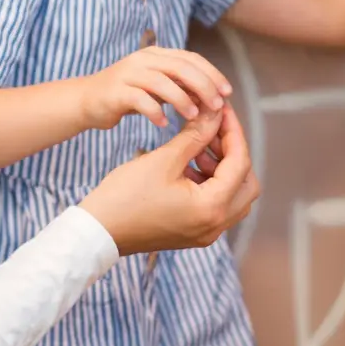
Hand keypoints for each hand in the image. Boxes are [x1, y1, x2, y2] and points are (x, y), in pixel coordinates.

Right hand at [78, 47, 230, 130]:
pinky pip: (140, 100)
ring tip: (194, 117)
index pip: (191, 58)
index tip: (227, 93)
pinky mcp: (115, 91)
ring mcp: (127, 74)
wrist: (86, 100)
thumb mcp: (156, 87)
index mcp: (156, 54)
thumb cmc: (126, 96)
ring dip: (182, 100)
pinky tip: (164, 124)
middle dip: (203, 86)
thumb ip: (179, 87)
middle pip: (180, 67)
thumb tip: (211, 96)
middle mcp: (142, 60)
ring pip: (162, 82)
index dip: (212, 74)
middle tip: (217, 106)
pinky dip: (155, 112)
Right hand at [78, 105, 259, 255]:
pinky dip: (211, 184)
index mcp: (211, 208)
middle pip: (246, 184)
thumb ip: (195, 136)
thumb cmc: (125, 196)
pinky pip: (216, 206)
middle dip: (234, 153)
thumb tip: (215, 113)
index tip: (222, 110)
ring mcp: (205, 233)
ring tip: (198, 147)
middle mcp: (215, 225)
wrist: (98, 232)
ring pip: (234, 196)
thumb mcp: (163, 160)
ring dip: (223, 169)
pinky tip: (189, 166)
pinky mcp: (193, 234)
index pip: (240, 163)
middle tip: (213, 130)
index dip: (233, 132)